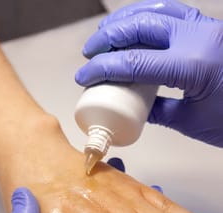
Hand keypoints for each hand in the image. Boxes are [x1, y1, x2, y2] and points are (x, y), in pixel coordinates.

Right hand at [75, 0, 222, 146]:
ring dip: (123, 22)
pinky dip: (146, 13)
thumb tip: (135, 107)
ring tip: (104, 36)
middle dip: (107, 39)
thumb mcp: (191, 121)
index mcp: (192, 65)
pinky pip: (170, 10)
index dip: (103, 68)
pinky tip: (133, 24)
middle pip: (139, 27)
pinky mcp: (206, 26)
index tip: (85, 77)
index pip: (134, 61)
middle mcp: (197, 37)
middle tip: (89, 54)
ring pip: (153, 10)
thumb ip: (158, 111)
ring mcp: (203, 27)